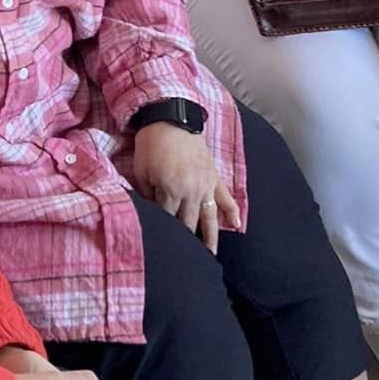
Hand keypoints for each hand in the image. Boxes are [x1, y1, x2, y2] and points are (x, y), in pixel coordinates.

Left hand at [131, 121, 241, 252]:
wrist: (170, 118)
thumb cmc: (151, 144)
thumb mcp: (141, 170)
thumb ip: (146, 194)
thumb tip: (150, 213)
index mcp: (170, 189)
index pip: (166, 219)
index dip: (162, 230)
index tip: (160, 244)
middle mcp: (191, 191)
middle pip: (188, 223)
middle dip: (185, 241)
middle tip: (185, 261)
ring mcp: (206, 185)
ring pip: (209, 218)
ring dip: (210, 239)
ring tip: (210, 257)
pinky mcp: (214, 177)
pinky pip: (226, 197)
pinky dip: (232, 211)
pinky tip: (237, 226)